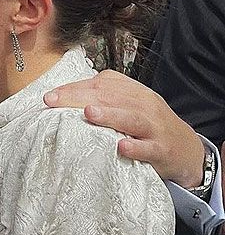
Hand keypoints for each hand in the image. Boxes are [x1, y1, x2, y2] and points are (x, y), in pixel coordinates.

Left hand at [44, 69, 204, 186]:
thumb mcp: (128, 106)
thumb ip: (101, 99)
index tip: (49, 97)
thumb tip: (62, 99)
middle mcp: (143, 104)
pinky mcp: (162, 149)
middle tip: (54, 102)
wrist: (186, 149)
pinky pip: (148, 148)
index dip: (73, 89)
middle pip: (110, 98)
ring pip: (131, 118)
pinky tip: (121, 147)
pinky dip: (136, 147)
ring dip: (109, 115)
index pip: (100, 84)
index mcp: (132, 91)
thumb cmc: (147, 126)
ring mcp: (154, 126)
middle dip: (79, 99)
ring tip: (88, 114)